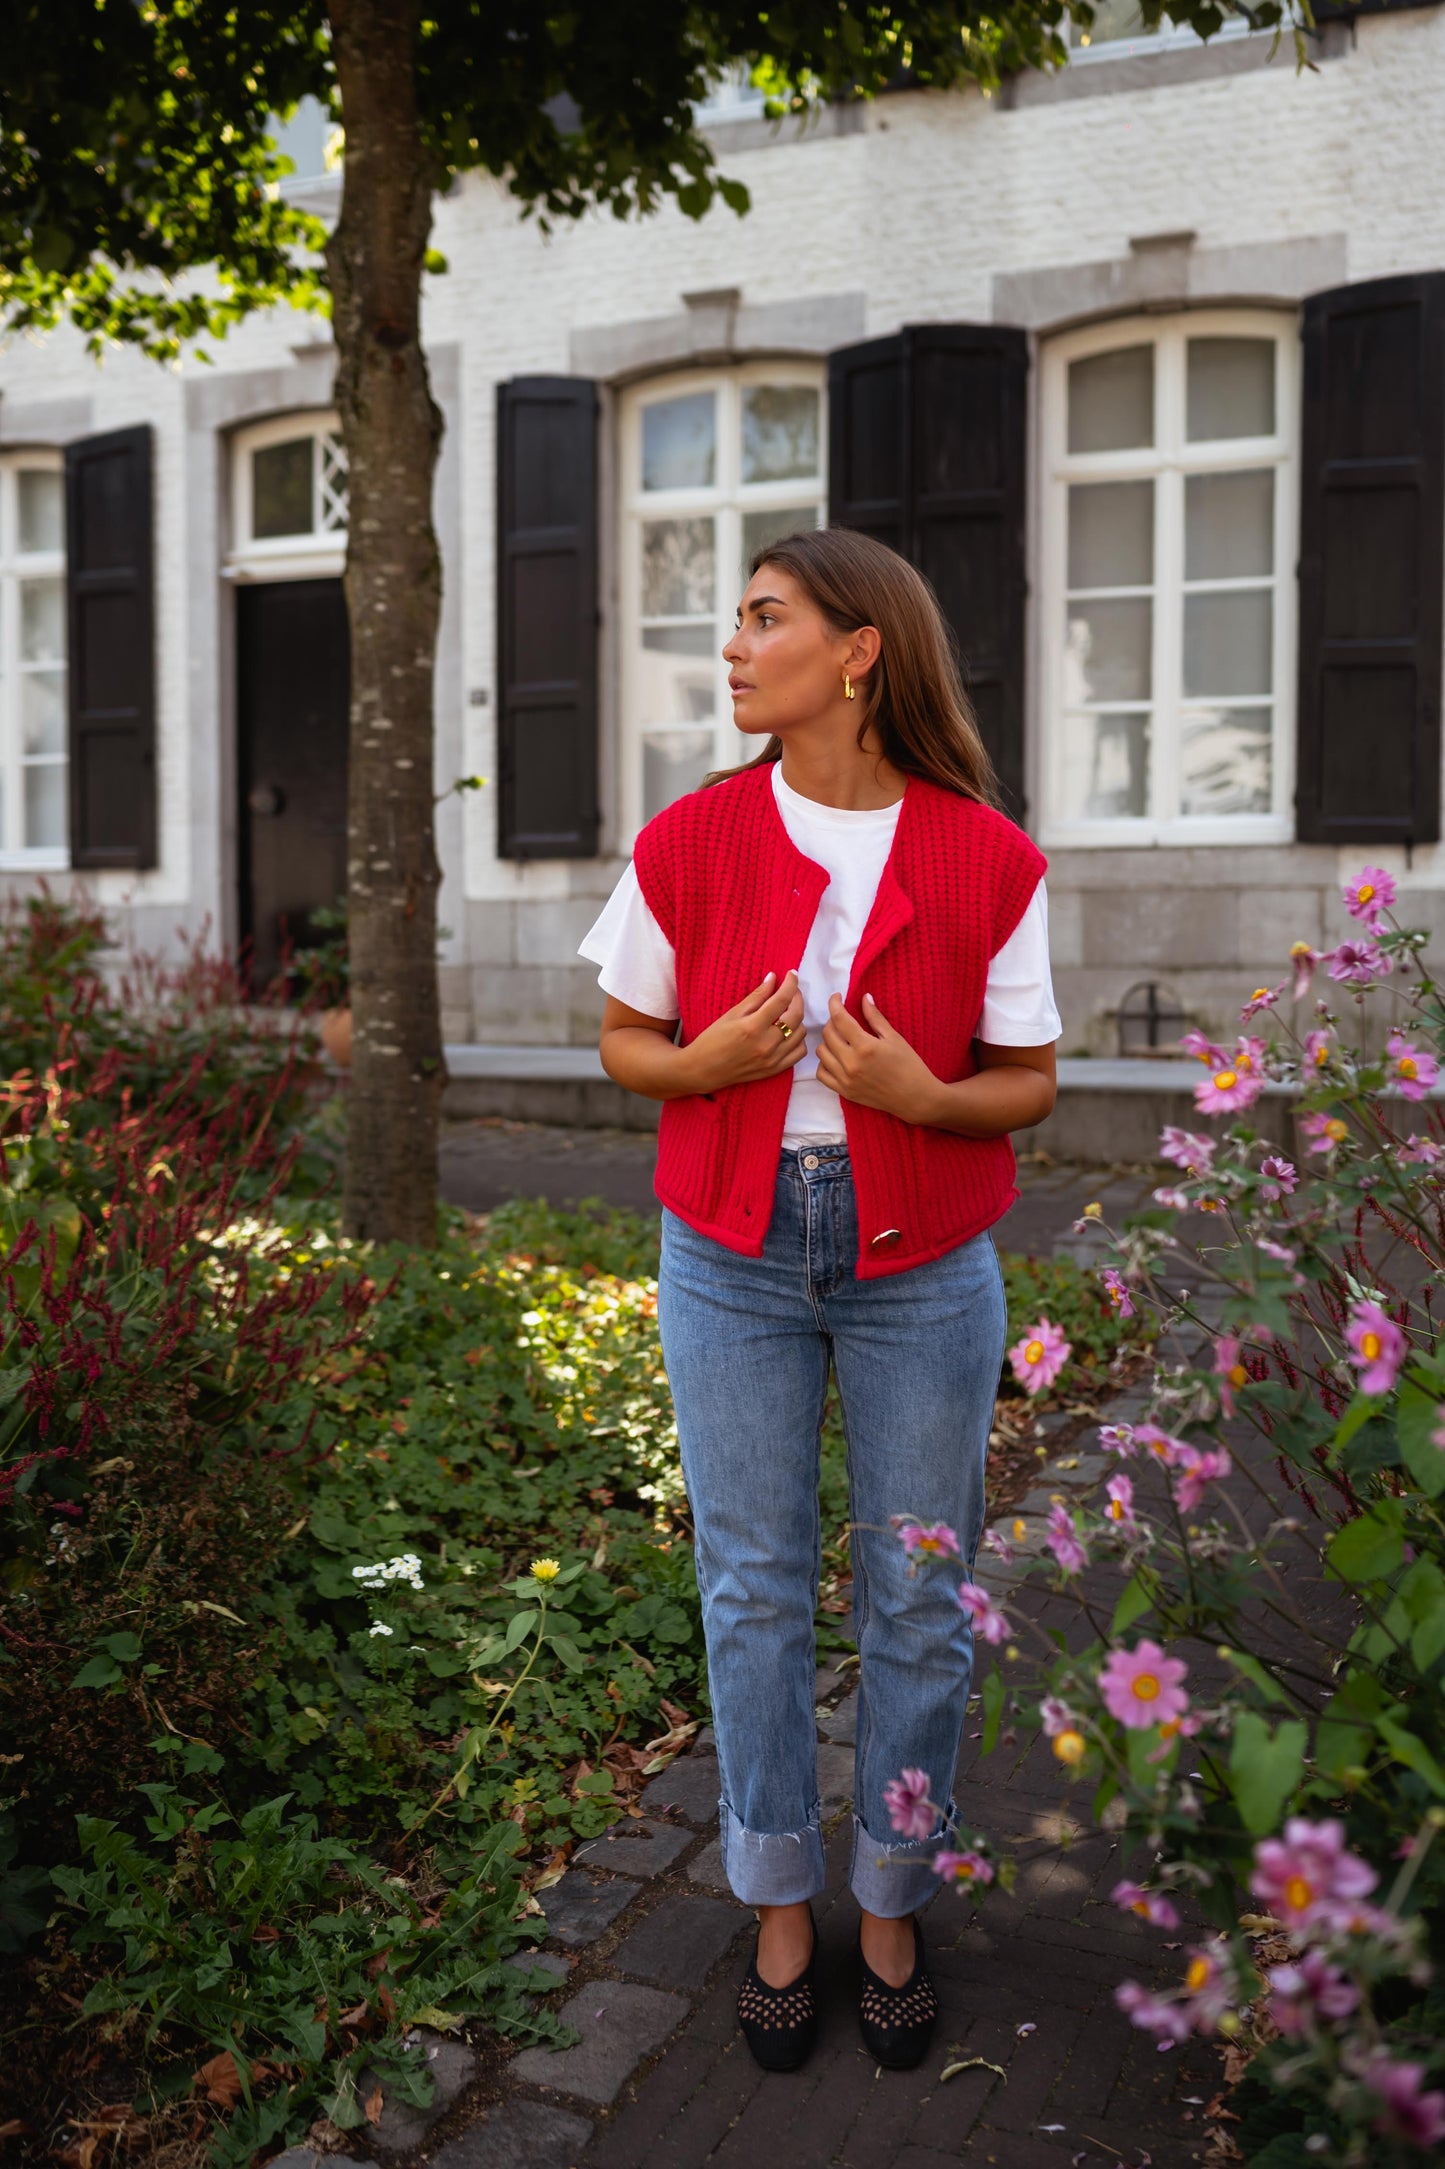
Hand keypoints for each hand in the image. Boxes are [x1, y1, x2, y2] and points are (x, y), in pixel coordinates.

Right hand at [680, 971, 808, 1092]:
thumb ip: (756, 996)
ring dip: (797, 1018)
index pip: (781, 1000)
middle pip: (796, 1015)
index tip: (792, 974)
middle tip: (791, 991)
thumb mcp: (731, 1014)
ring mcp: (772, 1059)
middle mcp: (766, 1044)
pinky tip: (788, 1032)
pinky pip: (799, 1052)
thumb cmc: (712, 1040)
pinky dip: (798, 1039)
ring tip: (786, 1012)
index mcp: (752, 1027)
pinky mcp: (774, 1069)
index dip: (790, 984)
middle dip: (797, 998)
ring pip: (800, 1033)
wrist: (703, 1070)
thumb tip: (773, 978)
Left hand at [815, 992, 940, 1122]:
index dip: (834, 1003)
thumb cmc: (910, 1065)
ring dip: (827, 1041)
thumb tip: (864, 997)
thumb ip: (875, 1017)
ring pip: (821, 1052)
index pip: (840, 1019)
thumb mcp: (894, 1038)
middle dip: (832, 1021)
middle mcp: (851, 1063)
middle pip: (828, 1034)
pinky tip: (835, 1058)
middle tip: (843, 1019)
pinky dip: (824, 1063)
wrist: (915, 1097)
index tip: (836, 997)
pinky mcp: (844, 1092)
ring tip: (840, 1039)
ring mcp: (845, 1079)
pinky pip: (821, 1074)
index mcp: (865, 1046)